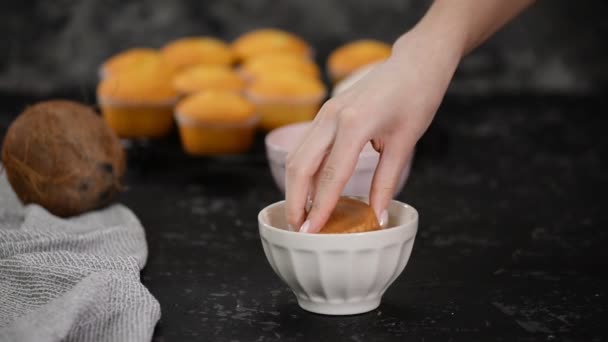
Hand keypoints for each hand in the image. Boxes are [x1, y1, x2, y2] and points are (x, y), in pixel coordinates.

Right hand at [285, 30, 461, 232]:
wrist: (414, 64)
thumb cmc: (416, 98)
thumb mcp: (404, 143)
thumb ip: (386, 182)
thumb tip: (376, 217)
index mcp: (355, 123)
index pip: (331, 175)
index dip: (320, 207)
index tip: (311, 232)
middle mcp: (332, 116)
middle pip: (300, 166)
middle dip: (296, 200)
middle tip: (297, 229)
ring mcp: (325, 113)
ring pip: (297, 156)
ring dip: (295, 187)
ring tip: (300, 215)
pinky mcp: (325, 113)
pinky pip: (307, 146)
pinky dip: (304, 171)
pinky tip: (310, 190)